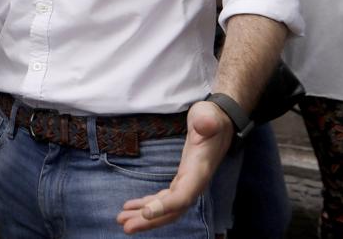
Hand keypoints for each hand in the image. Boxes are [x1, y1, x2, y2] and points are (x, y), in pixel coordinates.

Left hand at [116, 101, 232, 233]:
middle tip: (125, 226)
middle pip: (173, 209)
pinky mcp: (182, 179)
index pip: (184, 195)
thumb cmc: (212, 116)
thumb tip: (205, 124)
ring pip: (167, 207)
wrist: (220, 118)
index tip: (146, 213)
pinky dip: (148, 204)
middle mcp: (195, 182)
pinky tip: (132, 207)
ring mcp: (188, 182)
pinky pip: (164, 198)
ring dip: (145, 215)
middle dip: (150, 221)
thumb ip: (207, 122)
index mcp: (200, 170)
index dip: (166, 206)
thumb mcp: (209, 115)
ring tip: (122, 219)